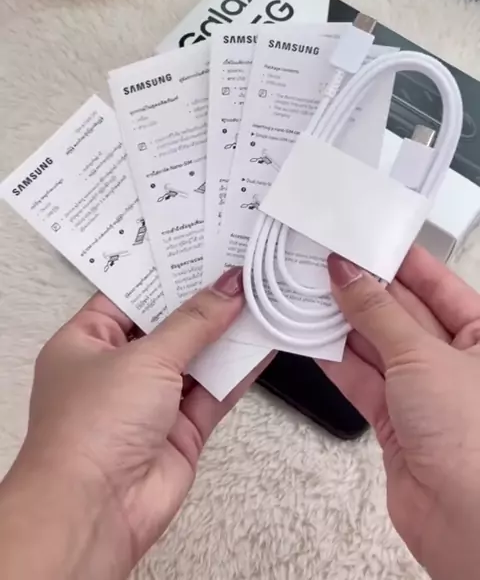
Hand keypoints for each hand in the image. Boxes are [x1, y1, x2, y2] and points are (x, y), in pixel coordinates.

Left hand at [0, 268, 267, 579]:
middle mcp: (116, 369)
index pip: (130, 293)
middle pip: (168, 324)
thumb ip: (193, 322)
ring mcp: (149, 401)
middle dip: (203, 300)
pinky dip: (239, 369)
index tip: (202, 246)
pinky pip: (214, 391)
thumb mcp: (143, 357)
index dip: (167, 270)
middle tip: (239, 265)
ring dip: (227, 333)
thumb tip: (228, 287)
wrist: (96, 510)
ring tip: (262, 294)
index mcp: (86, 342)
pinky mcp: (180, 429)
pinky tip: (264, 342)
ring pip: (196, 357)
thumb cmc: (90, 429)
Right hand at [319, 246, 479, 579]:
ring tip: (307, 294)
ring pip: (377, 345)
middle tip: (322, 264)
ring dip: (342, 323)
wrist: (465, 523)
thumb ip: (377, 312)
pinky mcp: (396, 422)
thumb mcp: (422, 355)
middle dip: (362, 290)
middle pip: (402, 311)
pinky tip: (310, 337)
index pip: (436, 283)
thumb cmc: (474, 438)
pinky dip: (336, 360)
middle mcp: (456, 360)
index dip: (398, 260)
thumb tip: (348, 274)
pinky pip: (362, 380)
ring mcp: (424, 392)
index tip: (360, 240)